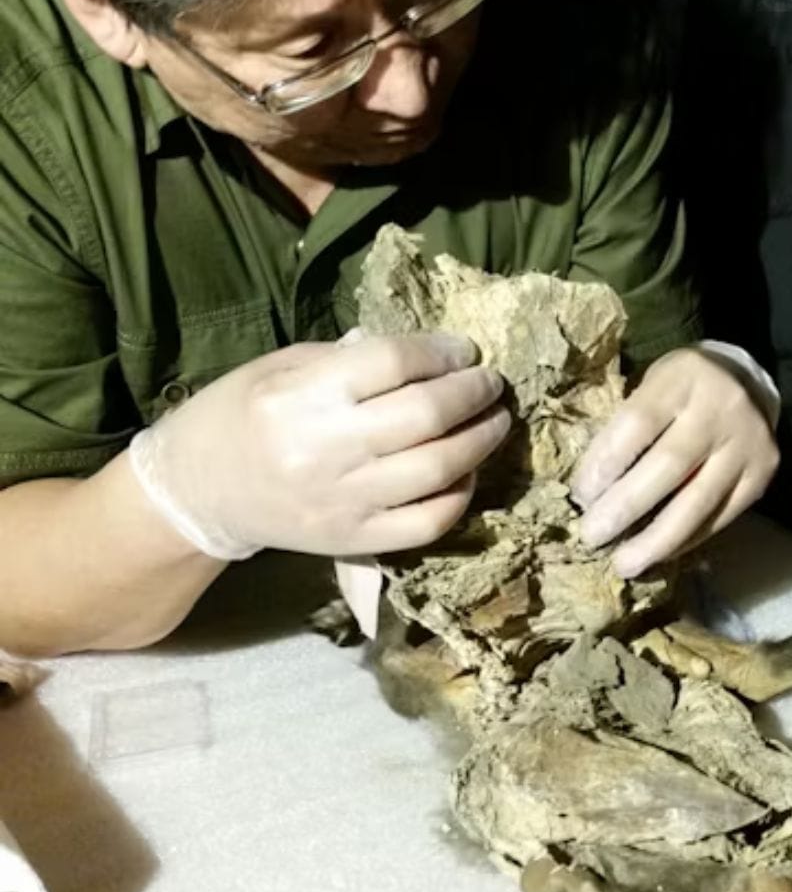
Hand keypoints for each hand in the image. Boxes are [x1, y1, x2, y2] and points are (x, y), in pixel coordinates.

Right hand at [129, 333, 510, 558]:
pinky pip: (428, 523)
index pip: (394, 364)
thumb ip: (352, 359)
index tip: (463, 350)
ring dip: (481, 440)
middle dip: (473, 393)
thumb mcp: (282, 367)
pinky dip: (460, 496)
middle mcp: (325, 451)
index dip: (441, 352)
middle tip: (490, 383)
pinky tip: (466, 472)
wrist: (197, 491)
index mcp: (301, 396)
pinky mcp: (354, 541)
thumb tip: (430, 354)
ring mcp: (343, 502)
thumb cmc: (241, 414)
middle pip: (427, 416)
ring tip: (494, 420)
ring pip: (438, 469)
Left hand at [570, 346, 778, 576]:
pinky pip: (722, 515)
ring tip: (624, 564)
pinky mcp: (763, 473)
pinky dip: (687, 539)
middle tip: (592, 536)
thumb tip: (591, 492)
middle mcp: (721, 407)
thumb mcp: (650, 387)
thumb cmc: (681, 391)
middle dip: (625, 506)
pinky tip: (661, 553)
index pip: (638, 423)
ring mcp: (748, 442)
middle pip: (669, 465)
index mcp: (683, 376)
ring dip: (657, 538)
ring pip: (699, 499)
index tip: (580, 496)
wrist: (746, 383)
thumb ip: (625, 428)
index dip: (606, 463)